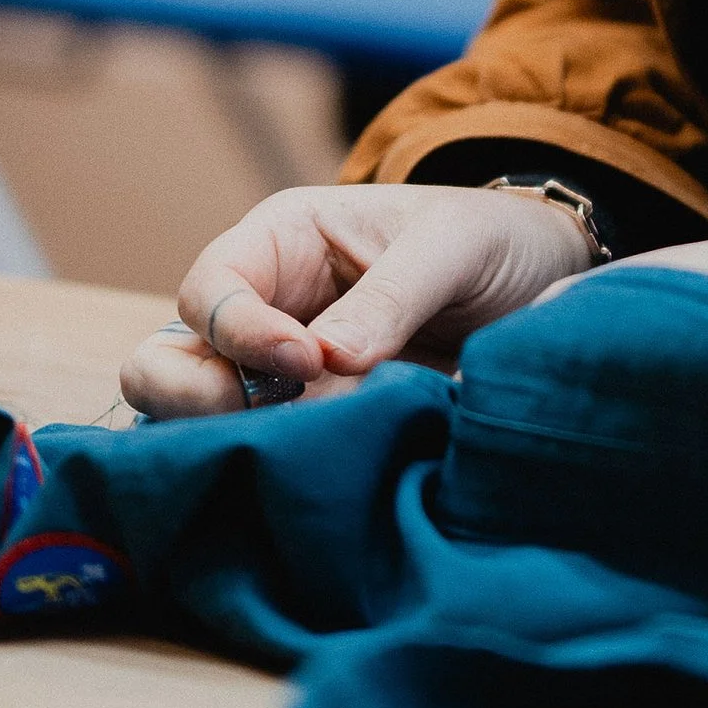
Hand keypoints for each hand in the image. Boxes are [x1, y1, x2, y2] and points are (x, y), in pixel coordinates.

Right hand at [118, 182, 598, 421]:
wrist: (542, 278)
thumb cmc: (489, 238)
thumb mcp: (452, 245)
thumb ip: (391, 295)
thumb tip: (328, 363)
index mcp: (281, 239)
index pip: (211, 290)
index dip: (242, 332)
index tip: (308, 362)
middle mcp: (262, 306)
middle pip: (165, 361)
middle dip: (197, 398)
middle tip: (273, 415)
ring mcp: (276, 373)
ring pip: (194, 419)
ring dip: (231, 438)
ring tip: (303, 443)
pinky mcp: (309, 423)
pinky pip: (256, 452)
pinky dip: (270, 466)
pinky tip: (318, 469)